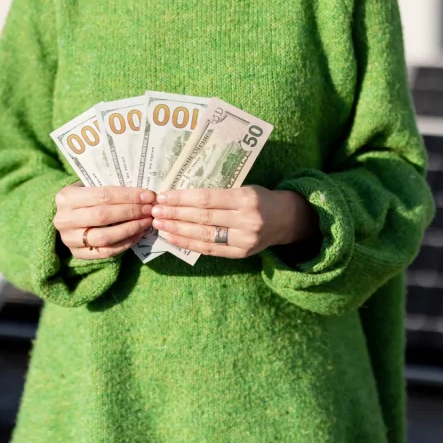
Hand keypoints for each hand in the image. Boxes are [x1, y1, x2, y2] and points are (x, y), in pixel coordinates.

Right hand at [54, 184, 155, 259]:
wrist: (67, 219)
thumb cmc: (84, 199)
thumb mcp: (89, 188)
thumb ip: (109, 189)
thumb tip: (142, 194)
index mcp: (66, 197)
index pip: (102, 195)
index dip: (128, 196)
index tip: (147, 196)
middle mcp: (64, 219)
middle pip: (103, 216)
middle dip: (131, 212)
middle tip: (150, 209)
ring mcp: (69, 239)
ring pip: (105, 236)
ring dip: (130, 229)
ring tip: (146, 222)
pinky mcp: (77, 254)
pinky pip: (106, 252)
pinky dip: (125, 243)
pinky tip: (138, 234)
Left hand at [150, 186, 316, 258]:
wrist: (287, 220)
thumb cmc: (260, 200)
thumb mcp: (244, 189)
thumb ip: (219, 194)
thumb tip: (181, 197)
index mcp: (246, 198)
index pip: (208, 199)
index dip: (183, 198)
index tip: (163, 197)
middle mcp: (246, 220)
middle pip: (203, 217)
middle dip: (175, 214)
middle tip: (154, 211)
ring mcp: (244, 239)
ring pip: (204, 235)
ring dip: (177, 229)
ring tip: (158, 224)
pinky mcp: (240, 254)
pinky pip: (209, 249)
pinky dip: (188, 244)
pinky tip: (172, 238)